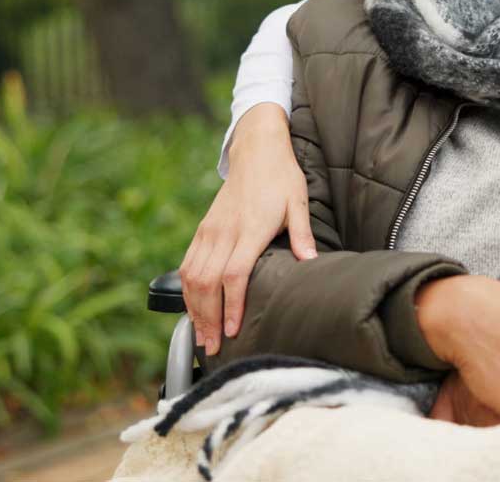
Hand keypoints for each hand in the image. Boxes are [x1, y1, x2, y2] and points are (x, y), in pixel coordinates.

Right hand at [180, 103, 315, 353]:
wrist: (256, 150)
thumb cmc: (281, 177)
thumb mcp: (298, 201)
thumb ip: (301, 234)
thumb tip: (311, 263)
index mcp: (251, 227)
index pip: (235, 274)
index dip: (233, 305)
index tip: (234, 331)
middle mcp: (225, 231)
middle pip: (208, 283)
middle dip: (209, 319)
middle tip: (214, 348)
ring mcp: (210, 231)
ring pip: (193, 277)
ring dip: (195, 310)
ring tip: (202, 338)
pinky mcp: (202, 229)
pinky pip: (188, 265)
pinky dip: (188, 292)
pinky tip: (193, 310)